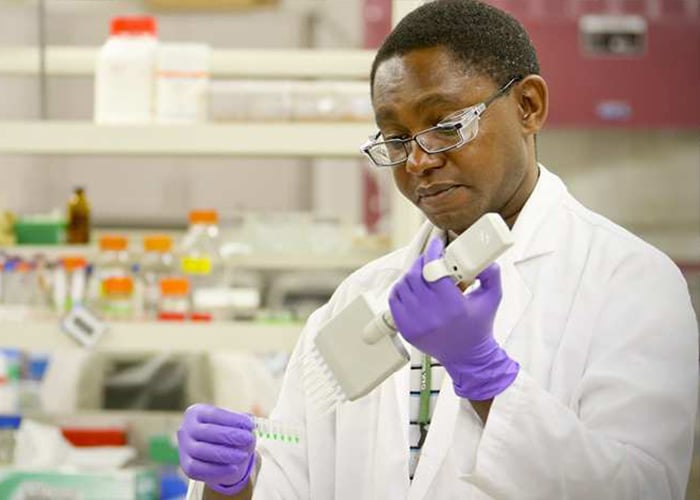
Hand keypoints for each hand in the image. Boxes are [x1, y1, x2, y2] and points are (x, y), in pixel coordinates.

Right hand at [177, 404, 255, 495]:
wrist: (214, 451)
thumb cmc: (224, 431)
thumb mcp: (230, 422)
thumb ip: (239, 421)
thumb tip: (249, 422)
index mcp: (195, 412)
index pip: (214, 414)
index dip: (233, 419)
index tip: (250, 424)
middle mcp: (186, 428)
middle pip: (207, 432)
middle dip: (230, 435)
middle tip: (249, 438)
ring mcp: (184, 448)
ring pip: (201, 451)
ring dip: (225, 454)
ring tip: (244, 455)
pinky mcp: (186, 466)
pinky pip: (200, 469)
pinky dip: (218, 469)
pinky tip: (234, 468)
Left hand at [389, 237, 518, 399]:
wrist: (468, 357)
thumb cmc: (479, 327)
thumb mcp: (492, 298)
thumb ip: (491, 274)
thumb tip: (484, 258)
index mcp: (454, 306)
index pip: (434, 270)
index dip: (433, 253)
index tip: (436, 245)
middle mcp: (433, 316)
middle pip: (415, 276)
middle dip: (421, 262)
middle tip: (428, 258)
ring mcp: (416, 324)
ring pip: (402, 286)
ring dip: (410, 275)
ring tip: (420, 273)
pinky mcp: (406, 330)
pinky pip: (394, 301)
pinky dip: (400, 290)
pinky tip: (410, 287)